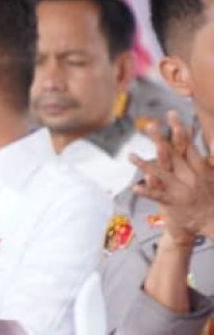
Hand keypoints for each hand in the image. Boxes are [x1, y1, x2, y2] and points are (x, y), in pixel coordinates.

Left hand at [131, 111, 213, 242]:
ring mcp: (181, 189)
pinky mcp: (173, 202)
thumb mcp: (212, 174)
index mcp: (199, 167)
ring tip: (130, 155)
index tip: (172, 114)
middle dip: (162, 139)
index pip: (188, 144)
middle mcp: (190, 176)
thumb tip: (206, 139)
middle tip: (149, 124)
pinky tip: (136, 188)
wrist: (211, 220)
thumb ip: (207, 157)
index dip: (179, 129)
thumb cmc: (210, 195)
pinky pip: (158, 196)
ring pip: (162, 173)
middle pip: (174, 154)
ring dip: (145, 164)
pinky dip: (147, 192)